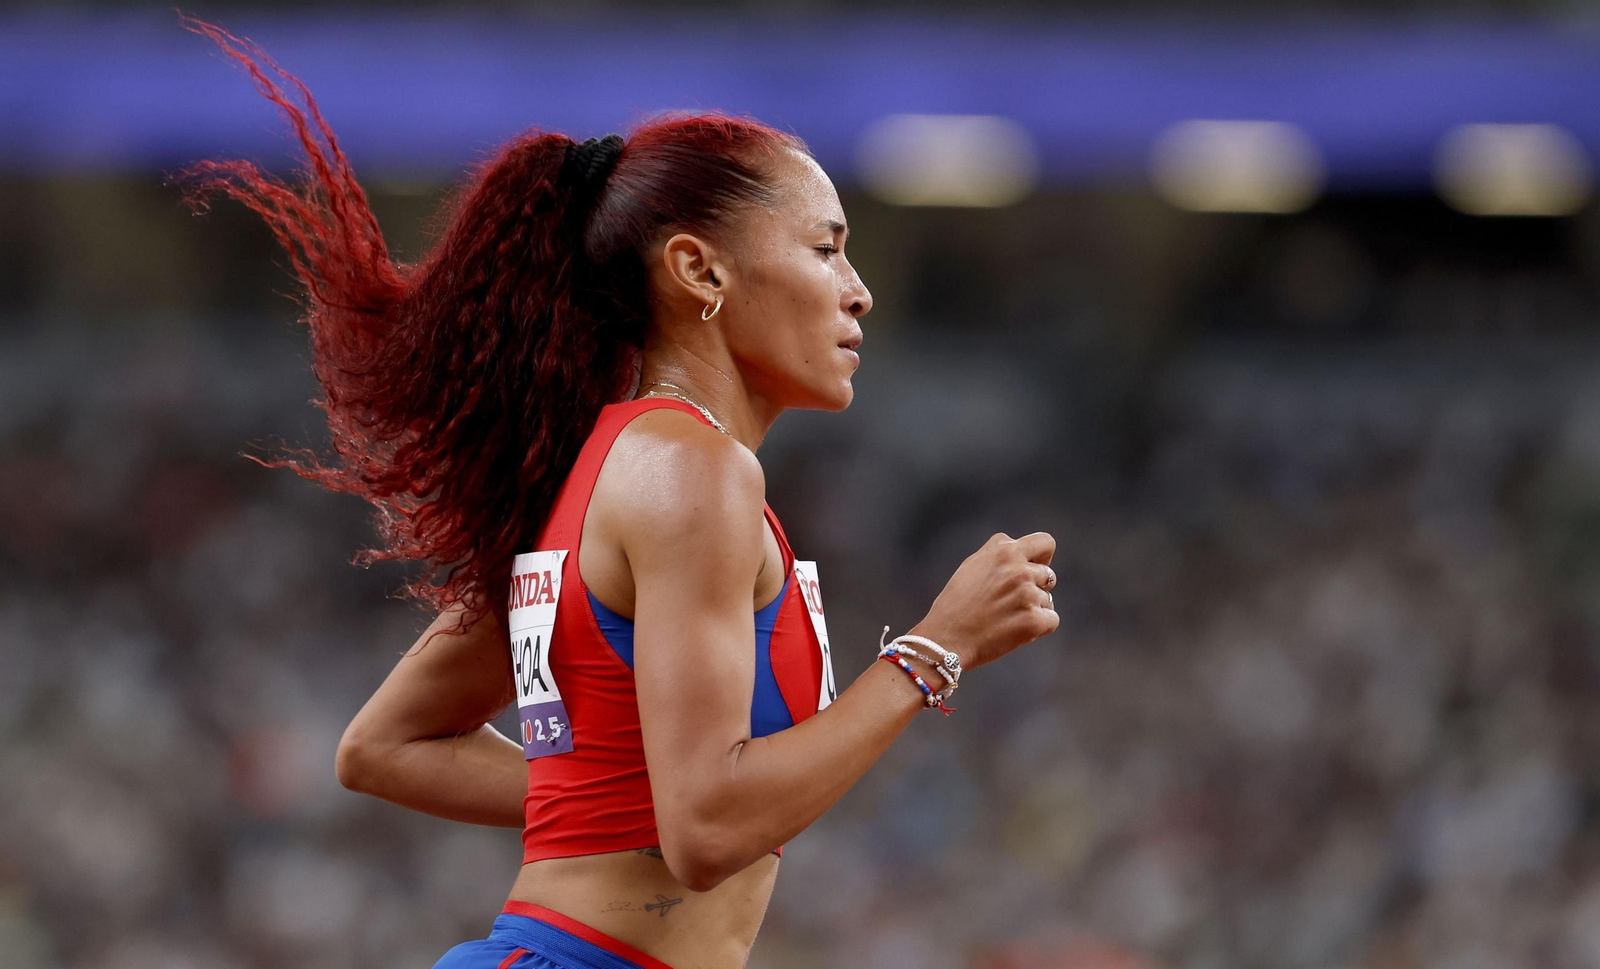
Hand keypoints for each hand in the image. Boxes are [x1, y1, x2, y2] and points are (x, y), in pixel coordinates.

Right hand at [912, 532, 1058, 670]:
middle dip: (1035, 587)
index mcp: (1004, 552)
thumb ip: (998, 553)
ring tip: (1004, 618)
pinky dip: (1038, 627)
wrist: (945, 639)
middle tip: (1009, 602)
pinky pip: (1051, 620)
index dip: (1042, 557)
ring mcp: (1028, 596)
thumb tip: (1021, 549)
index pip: (1046, 543)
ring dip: (1033, 609)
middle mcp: (1019, 570)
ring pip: (1048, 600)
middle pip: (1048, 575)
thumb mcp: (972, 565)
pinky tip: (1014, 630)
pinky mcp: (1034, 621)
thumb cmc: (955, 604)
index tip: (1032, 569)